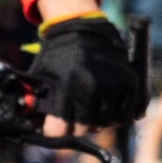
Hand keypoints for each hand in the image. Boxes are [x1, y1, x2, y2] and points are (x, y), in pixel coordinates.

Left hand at [32, 9, 141, 132]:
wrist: (85, 31)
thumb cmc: (59, 56)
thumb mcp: (41, 75)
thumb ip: (36, 99)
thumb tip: (32, 123)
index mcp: (66, 85)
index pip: (59, 129)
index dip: (55, 131)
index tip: (55, 127)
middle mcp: (91, 86)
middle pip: (83, 129)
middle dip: (76, 127)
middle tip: (74, 119)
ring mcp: (112, 85)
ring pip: (105, 124)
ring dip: (96, 122)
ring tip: (89, 111)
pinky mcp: (129, 84)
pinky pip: (124, 115)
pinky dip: (115, 117)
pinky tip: (105, 109)